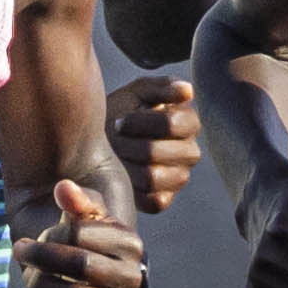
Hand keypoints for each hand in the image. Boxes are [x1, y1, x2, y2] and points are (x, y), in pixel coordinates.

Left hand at [20, 166, 147, 287]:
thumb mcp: (81, 213)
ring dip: (40, 284)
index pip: (79, 235)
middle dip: (40, 256)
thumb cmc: (81, 236)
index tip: (40, 234)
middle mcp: (132, 278)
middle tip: (20, 249)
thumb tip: (63, 187)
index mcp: (131, 244)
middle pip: (78, 265)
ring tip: (29, 274)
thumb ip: (74, 199)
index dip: (50, 233)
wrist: (86, 272)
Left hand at [108, 66, 204, 213]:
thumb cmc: (120, 112)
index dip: (140, 123)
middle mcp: (190, 152)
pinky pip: (154, 201)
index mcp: (188, 123)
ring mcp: (179, 178)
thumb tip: (188, 91)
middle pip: (160, 152)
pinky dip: (134, 190)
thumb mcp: (136, 93)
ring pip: (154, 177)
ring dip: (127, 166)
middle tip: (114, 140)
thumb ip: (162, 87)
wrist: (97, 140)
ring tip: (116, 157)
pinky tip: (122, 175)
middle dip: (129, 144)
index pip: (172, 124)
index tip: (119, 121)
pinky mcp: (164, 199)